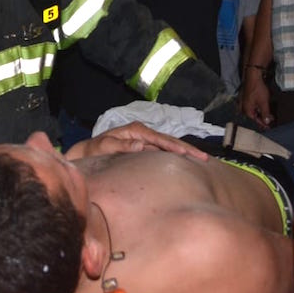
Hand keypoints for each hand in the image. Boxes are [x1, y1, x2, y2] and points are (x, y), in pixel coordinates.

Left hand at [64, 121, 208, 160]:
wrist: (88, 152)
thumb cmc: (95, 150)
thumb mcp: (106, 146)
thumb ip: (122, 145)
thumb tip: (142, 144)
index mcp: (137, 130)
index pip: (161, 139)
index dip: (176, 147)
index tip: (190, 155)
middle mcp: (143, 132)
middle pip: (170, 141)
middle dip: (188, 149)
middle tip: (205, 158)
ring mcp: (145, 139)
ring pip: (169, 145)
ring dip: (185, 152)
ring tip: (202, 160)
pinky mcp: (145, 146)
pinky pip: (164, 151)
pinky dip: (176, 155)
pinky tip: (187, 162)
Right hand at [239, 71, 272, 128]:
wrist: (253, 76)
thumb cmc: (257, 89)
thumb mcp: (264, 103)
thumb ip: (265, 113)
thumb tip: (267, 122)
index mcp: (247, 111)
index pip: (256, 120)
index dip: (263, 124)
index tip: (269, 127)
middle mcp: (243, 108)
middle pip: (253, 116)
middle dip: (262, 118)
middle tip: (270, 119)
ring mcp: (243, 102)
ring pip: (252, 111)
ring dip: (260, 113)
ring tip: (268, 113)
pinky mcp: (245, 97)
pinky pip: (251, 106)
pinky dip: (257, 108)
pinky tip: (262, 106)